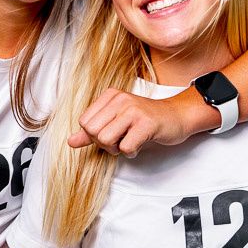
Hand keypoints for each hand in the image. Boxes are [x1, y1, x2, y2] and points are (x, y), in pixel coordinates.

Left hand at [68, 88, 193, 156]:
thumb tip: (70, 141)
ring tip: (129, 141)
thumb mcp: (116, 121)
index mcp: (110, 96)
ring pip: (106, 140)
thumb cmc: (145, 120)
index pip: (84, 122)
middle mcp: (120, 99)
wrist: (177, 116)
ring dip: (117, 149)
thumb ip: (92, 131)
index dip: (95, 135)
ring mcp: (133, 110)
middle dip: (104, 143)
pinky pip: (126, 148)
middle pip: (93, 132)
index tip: (112, 133)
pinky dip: (132, 152)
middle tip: (121, 140)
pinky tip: (141, 143)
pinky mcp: (146, 124)